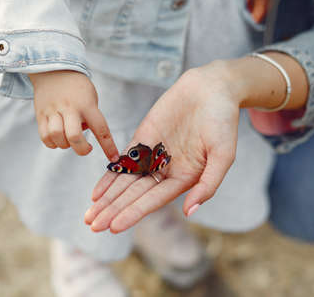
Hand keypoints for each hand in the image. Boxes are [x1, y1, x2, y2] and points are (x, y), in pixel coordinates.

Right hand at [29, 70, 118, 160]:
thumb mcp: (91, 98)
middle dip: (82, 149)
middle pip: (74, 137)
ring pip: (57, 137)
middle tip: (87, 148)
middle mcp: (70, 108)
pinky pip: (45, 137)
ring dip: (65, 145)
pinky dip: (52, 143)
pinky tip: (58, 139)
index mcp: (87, 105)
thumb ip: (90, 118)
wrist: (53, 69)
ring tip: (69, 139)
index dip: (108, 146)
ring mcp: (53, 111)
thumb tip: (82, 138)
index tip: (114, 158)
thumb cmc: (77, 88)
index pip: (101, 129)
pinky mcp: (41, 114)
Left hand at [84, 61, 241, 232]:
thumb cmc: (223, 121)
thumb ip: (208, 184)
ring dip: (108, 198)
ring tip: (90, 215)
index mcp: (185, 178)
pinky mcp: (143, 139)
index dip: (134, 213)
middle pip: (135, 195)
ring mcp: (153, 155)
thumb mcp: (224, 154)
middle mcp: (166, 171)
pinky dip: (110, 175)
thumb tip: (191, 212)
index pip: (154, 201)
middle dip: (114, 210)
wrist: (211, 88)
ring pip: (126, 181)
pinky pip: (123, 160)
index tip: (114, 226)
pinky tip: (97, 191)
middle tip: (94, 225)